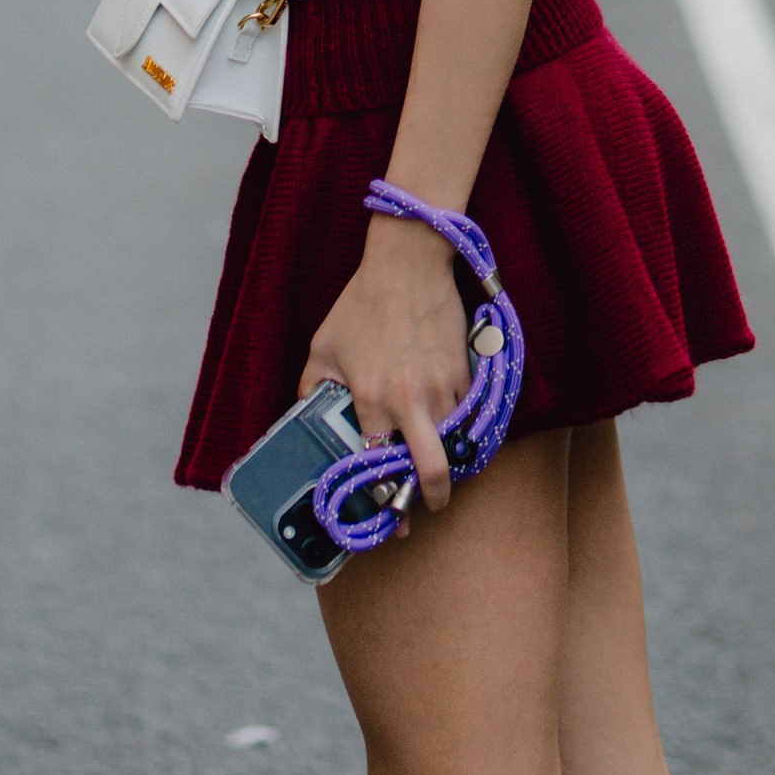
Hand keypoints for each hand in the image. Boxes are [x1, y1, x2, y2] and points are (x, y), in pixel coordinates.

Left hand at [300, 215, 467, 514]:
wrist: (408, 264)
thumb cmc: (363, 303)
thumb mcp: (324, 346)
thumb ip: (312, 386)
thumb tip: (305, 412)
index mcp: (371, 398)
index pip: (378, 464)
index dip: (382, 493)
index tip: (386, 510)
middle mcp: (410, 399)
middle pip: (431, 470)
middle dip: (432, 498)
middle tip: (428, 506)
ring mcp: (443, 386)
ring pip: (455, 443)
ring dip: (450, 459)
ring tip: (442, 466)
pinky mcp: (465, 371)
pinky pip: (469, 413)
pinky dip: (464, 427)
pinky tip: (456, 429)